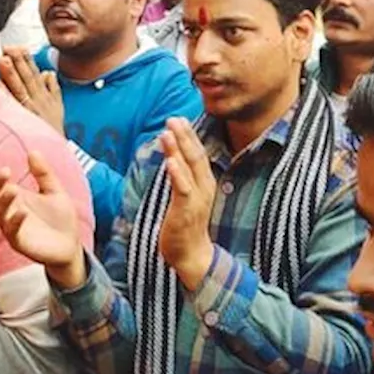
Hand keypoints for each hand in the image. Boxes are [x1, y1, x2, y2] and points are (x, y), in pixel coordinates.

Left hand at [0, 48, 64, 134]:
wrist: (55, 149)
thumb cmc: (55, 130)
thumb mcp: (59, 107)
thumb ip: (53, 88)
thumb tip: (48, 72)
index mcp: (45, 95)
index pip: (35, 73)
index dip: (27, 59)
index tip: (20, 47)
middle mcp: (37, 100)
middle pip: (27, 77)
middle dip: (18, 61)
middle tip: (8, 47)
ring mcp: (30, 110)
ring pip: (19, 88)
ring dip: (11, 73)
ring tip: (2, 59)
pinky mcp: (23, 121)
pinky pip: (12, 105)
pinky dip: (4, 93)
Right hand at [0, 152, 85, 290]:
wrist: (71, 246)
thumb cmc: (60, 219)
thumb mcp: (54, 191)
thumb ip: (44, 173)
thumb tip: (33, 152)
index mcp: (14, 198)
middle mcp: (8, 212)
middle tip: (4, 171)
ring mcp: (11, 228)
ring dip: (3, 200)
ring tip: (13, 188)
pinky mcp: (19, 243)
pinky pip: (12, 232)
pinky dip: (16, 221)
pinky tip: (23, 212)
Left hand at [158, 118, 216, 289]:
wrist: (191, 255)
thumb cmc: (186, 225)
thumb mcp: (186, 196)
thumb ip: (182, 177)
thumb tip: (173, 158)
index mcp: (205, 182)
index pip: (198, 154)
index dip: (190, 136)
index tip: (180, 119)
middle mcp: (204, 187)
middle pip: (196, 156)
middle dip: (185, 136)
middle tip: (174, 118)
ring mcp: (197, 199)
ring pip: (190, 168)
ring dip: (179, 148)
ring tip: (168, 131)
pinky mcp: (186, 211)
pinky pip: (183, 189)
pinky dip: (177, 173)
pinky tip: (170, 161)